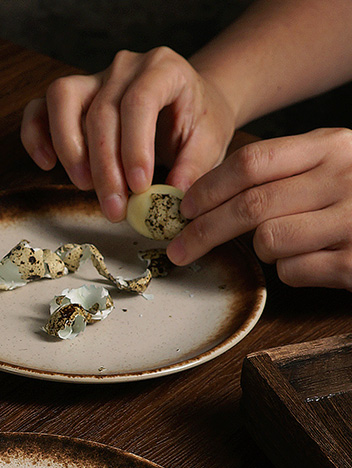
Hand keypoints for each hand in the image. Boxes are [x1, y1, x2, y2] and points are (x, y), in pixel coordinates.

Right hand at [20, 47, 236, 221]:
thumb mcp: (209, 144)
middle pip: (100, 112)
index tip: (140, 188)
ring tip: (83, 186)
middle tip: (114, 208)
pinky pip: (38, 109)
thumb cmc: (196, 124)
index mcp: (163, 69)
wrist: (186, 106)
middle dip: (104, 168)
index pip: (139, 101)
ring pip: (62, 100)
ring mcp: (92, 78)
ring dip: (69, 149)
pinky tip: (47, 164)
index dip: (134, 148)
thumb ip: (193, 169)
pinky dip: (35, 136)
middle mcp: (124, 67)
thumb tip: (170, 198)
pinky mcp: (70, 99)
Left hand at [168, 128, 351, 290]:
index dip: (209, 188)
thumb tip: (205, 197)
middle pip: (249, 206)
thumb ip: (283, 173)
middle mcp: (345, 177)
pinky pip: (292, 271)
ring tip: (281, 246)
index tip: (184, 209)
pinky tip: (312, 262)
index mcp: (333, 147)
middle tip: (180, 249)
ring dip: (261, 251)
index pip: (252, 162)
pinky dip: (289, 272)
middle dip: (203, 231)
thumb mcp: (331, 167)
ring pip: (268, 241)